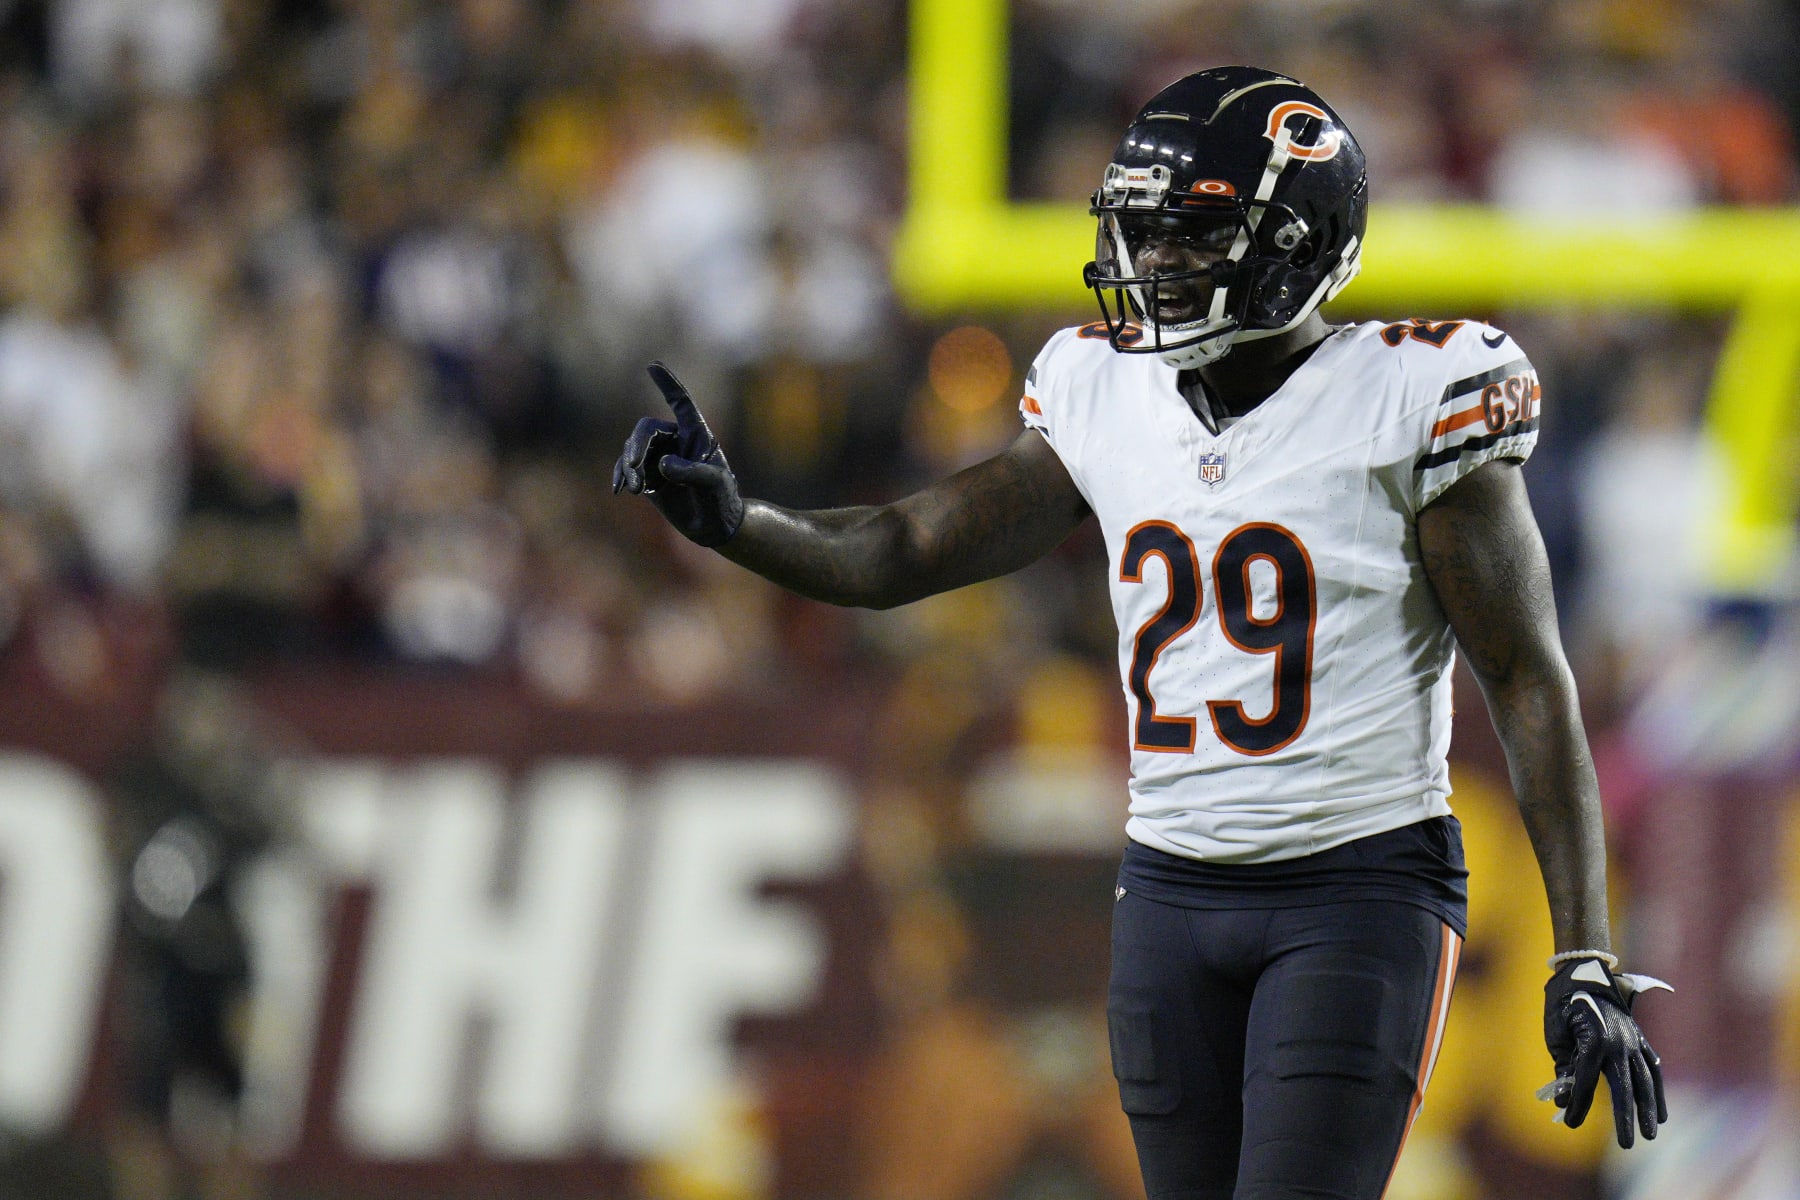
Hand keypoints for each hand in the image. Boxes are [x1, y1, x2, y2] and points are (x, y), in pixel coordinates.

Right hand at [612, 362, 743, 547]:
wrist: (714, 527)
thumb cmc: (721, 499)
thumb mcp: (714, 483)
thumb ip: (691, 471)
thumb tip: (663, 463)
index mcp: (696, 434)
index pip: (680, 402)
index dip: (668, 384)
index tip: (653, 366)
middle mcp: (676, 441)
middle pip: (646, 430)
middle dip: (637, 447)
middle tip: (634, 468)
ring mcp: (660, 458)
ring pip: (632, 450)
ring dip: (629, 467)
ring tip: (634, 489)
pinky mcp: (649, 477)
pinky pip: (627, 468)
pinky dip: (620, 475)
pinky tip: (618, 489)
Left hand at [1540, 955, 1670, 1147]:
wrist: (1582, 971)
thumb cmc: (1562, 1004)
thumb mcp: (1556, 1035)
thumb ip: (1564, 1068)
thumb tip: (1565, 1101)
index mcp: (1593, 1038)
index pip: (1585, 1080)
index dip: (1578, 1103)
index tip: (1570, 1122)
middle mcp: (1618, 1042)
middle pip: (1624, 1087)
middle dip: (1625, 1117)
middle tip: (1628, 1145)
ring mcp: (1633, 1040)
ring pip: (1646, 1080)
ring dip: (1650, 1108)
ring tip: (1651, 1132)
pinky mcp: (1639, 1039)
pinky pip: (1652, 1069)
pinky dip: (1658, 1090)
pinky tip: (1661, 1112)